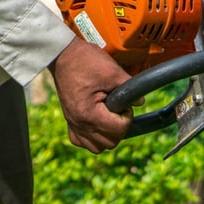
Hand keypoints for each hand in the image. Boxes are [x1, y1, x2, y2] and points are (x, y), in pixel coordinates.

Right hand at [49, 38, 134, 153]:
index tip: (125, 106)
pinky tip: (97, 124)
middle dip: (119, 129)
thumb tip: (140, 102)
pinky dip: (92, 138)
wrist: (62, 55)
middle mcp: (79, 123)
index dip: (127, 118)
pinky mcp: (69, 121)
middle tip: (119, 112)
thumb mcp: (112, 71)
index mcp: (89, 113)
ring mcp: (73, 123)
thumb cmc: (85, 61)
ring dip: (108, 136)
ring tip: (110, 119)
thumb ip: (129, 87)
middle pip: (109, 143)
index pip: (117, 130)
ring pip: (97, 147)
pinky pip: (82, 142)